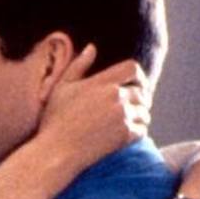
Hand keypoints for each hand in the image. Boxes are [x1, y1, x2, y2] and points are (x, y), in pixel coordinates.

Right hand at [39, 52, 150, 171]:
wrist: (55, 151)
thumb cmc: (54, 120)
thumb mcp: (61, 88)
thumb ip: (78, 66)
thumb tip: (92, 48)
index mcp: (101, 82)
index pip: (132, 69)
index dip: (138, 76)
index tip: (136, 85)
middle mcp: (115, 96)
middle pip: (142, 92)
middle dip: (141, 99)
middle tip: (135, 107)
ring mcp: (121, 116)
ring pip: (145, 112)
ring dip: (141, 116)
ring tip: (132, 121)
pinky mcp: (124, 135)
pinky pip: (143, 129)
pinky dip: (139, 131)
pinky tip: (129, 134)